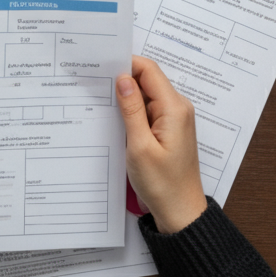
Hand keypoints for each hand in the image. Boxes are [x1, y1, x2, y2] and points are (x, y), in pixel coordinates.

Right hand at [116, 56, 206, 233]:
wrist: (180, 212)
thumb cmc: (162, 184)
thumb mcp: (140, 146)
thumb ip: (131, 110)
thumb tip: (122, 78)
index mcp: (174, 108)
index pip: (149, 71)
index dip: (126, 64)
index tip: (101, 66)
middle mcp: (178, 108)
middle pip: (148, 80)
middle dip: (123, 80)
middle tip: (95, 84)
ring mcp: (174, 119)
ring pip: (147, 95)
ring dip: (127, 98)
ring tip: (101, 102)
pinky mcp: (169, 129)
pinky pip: (149, 110)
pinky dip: (133, 111)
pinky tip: (116, 119)